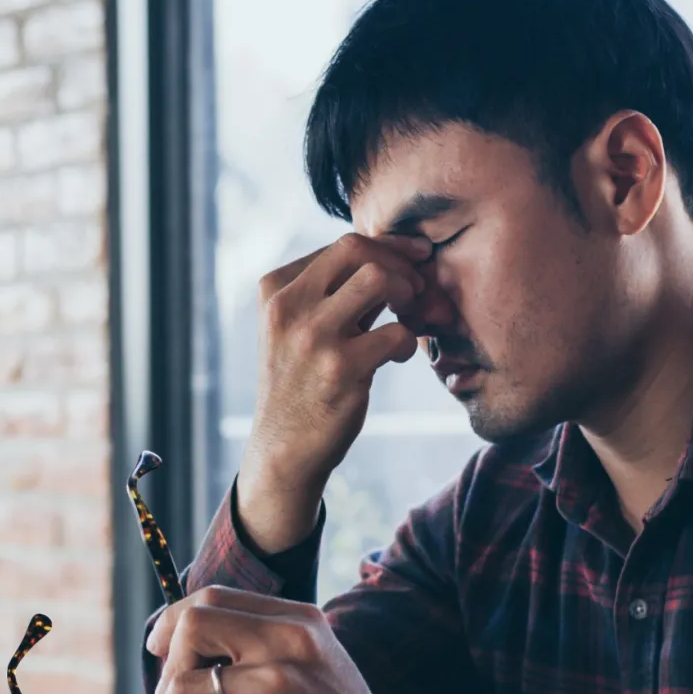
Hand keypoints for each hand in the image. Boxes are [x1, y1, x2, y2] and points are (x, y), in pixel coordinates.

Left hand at [144, 585, 453, 693]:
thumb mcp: (313, 663)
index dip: (176, 620)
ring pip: (185, 673)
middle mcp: (290, 638)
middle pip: (195, 621)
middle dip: (168, 656)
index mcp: (300, 619)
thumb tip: (192, 645)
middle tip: (170, 691)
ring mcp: (279, 679)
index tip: (164, 647)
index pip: (216, 596)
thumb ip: (267, 644)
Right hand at [237, 232, 431, 554]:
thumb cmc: (302, 384)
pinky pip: (396, 333)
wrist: (285, 448)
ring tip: (408, 319)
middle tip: (416, 291)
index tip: (415, 259)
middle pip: (358, 249)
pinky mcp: (339, 369)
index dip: (389, 247)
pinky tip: (397, 357)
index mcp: (276, 289)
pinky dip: (407, 341)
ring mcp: (312, 337)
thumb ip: (338, 294)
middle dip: (399, 264)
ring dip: (407, 294)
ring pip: (378, 278)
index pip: (341, 245)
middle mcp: (289, 307)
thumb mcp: (302, 329)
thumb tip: (399, 259)